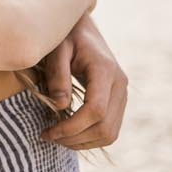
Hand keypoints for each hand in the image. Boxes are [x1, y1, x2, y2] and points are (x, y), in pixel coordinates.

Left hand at [41, 15, 128, 151]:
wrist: (84, 29)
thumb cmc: (66, 37)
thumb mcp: (57, 50)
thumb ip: (58, 75)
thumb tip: (59, 106)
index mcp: (105, 70)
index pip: (95, 110)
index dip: (72, 127)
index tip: (48, 132)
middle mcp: (120, 84)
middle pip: (105, 127)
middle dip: (75, 139)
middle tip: (49, 136)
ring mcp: (123, 93)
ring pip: (110, 134)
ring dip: (83, 143)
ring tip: (57, 137)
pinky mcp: (119, 100)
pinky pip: (110, 129)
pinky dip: (90, 138)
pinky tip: (70, 133)